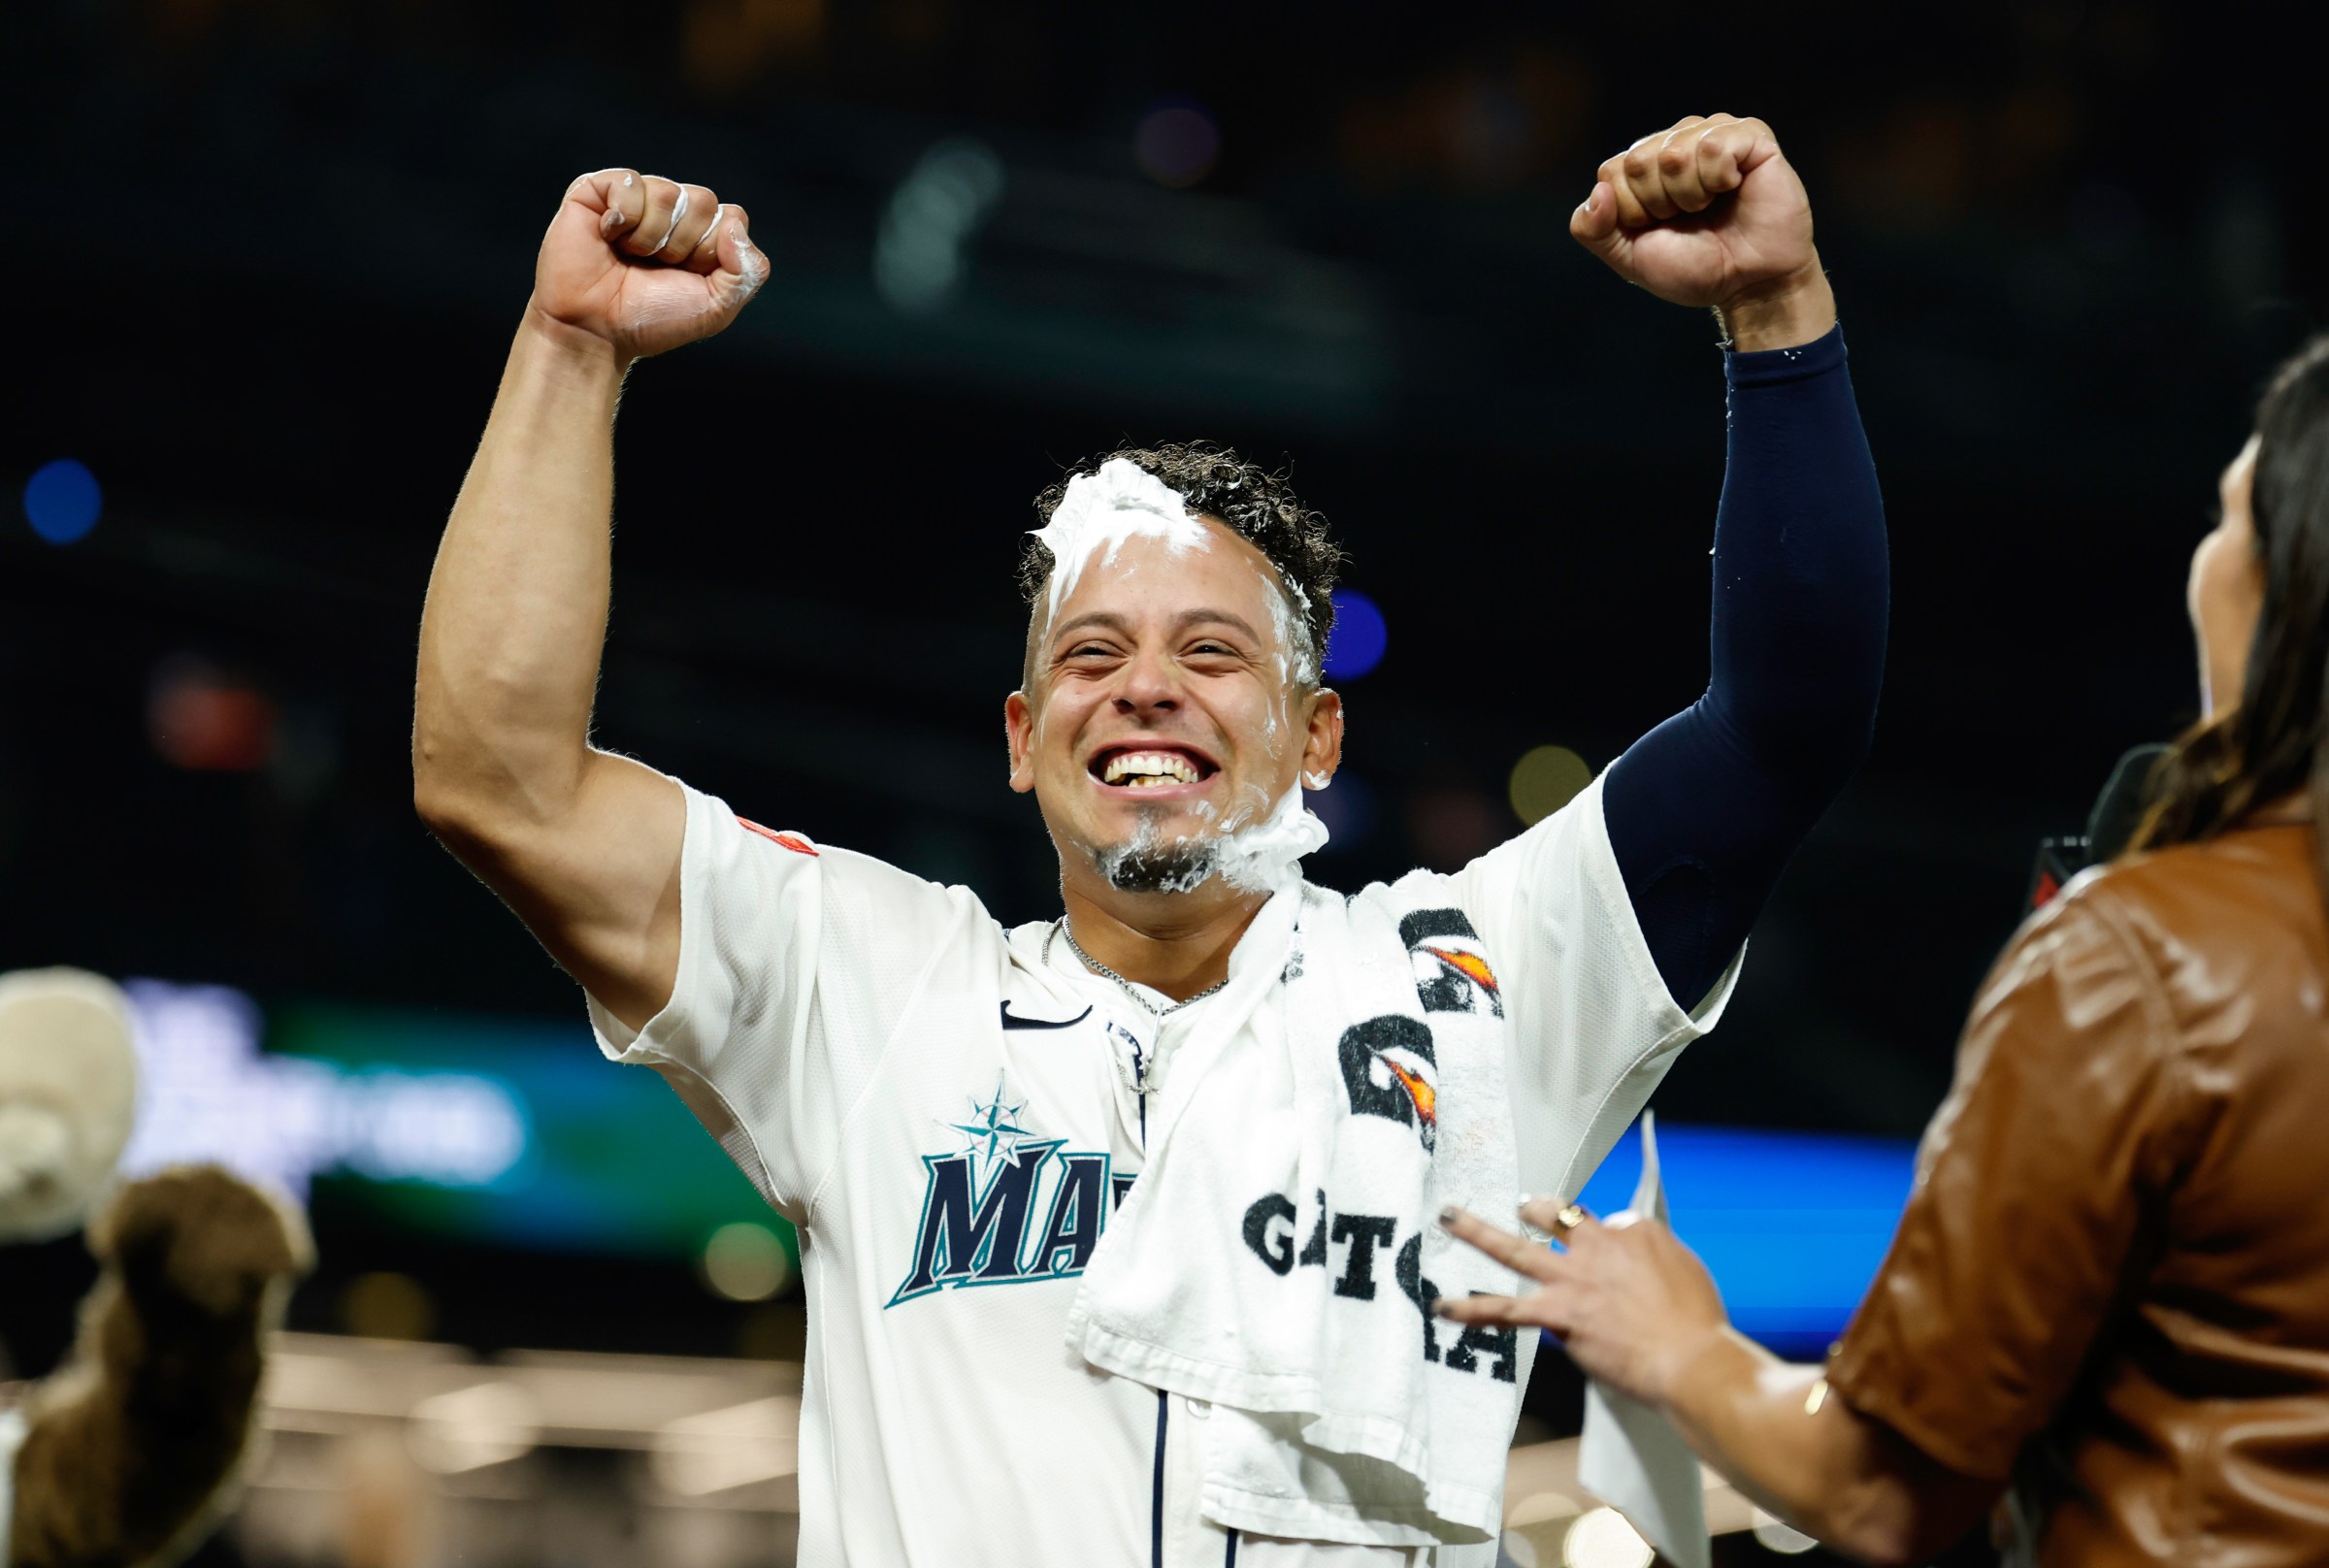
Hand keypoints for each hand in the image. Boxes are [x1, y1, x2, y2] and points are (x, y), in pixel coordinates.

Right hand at [529, 168, 767, 361]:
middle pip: (703, 200)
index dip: (713, 250)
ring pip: (668, 192)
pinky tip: (608, 236)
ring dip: (651, 236)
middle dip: (683, 244)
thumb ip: (748, 272)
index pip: (732, 217)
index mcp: (703, 236)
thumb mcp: (716, 308)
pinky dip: (623, 216)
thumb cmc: (652, 320)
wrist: (597, 329)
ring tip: (629, 255)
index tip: (688, 275)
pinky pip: (630, 182)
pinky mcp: (599, 190)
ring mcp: (638, 199)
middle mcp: (673, 213)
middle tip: (655, 267)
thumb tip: (734, 225)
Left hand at [1437, 1199, 1728, 1407]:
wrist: (1691, 1359)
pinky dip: (1472, 1310)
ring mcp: (1573, 1278)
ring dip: (1476, 1231)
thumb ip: (1653, 1260)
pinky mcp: (1559, 1314)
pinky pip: (1506, 1312)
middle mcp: (1598, 1246)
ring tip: (1448, 1216)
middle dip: (1534, 1209)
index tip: (1609, 1259)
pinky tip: (1444, 1309)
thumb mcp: (1685, 1272)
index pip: (1607, 1224)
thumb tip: (1633, 1266)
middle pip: (1555, 1216)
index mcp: (1636, 1232)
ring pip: (1515, 1249)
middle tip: (1519, 1206)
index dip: (1604, 1241)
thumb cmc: (1697, 1326)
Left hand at [1572, 115, 1831, 346]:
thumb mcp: (1630, 257)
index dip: (1632, 211)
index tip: (1661, 228)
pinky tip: (1735, 188)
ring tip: (1712, 206)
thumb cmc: (1695, 268)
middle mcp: (1676, 142)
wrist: (1750, 284)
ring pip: (1674, 153)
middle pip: (1639, 161)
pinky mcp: (1750, 136)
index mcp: (1644, 166)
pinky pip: (1714, 146)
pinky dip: (1719, 179)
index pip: (1611, 173)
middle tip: (1690, 219)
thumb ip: (1593, 230)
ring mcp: (1713, 134)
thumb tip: (1598, 191)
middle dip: (1660, 204)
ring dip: (1690, 195)